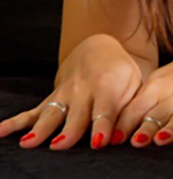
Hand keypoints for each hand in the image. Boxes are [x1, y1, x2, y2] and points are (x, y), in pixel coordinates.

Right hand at [0, 33, 147, 149]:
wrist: (100, 49)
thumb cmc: (123, 75)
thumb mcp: (136, 86)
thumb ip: (131, 110)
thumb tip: (125, 136)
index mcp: (108, 88)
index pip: (106, 111)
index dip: (103, 127)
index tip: (100, 142)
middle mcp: (83, 91)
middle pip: (75, 117)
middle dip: (69, 132)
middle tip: (61, 146)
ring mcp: (63, 95)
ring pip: (50, 114)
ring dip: (40, 129)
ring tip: (29, 143)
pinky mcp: (50, 99)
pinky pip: (30, 113)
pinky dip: (14, 123)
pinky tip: (0, 132)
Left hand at [115, 38, 172, 146]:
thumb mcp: (161, 82)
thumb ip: (140, 104)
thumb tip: (113, 131)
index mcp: (158, 87)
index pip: (137, 107)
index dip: (125, 124)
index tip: (113, 140)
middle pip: (159, 113)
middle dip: (147, 128)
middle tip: (136, 142)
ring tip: (162, 140)